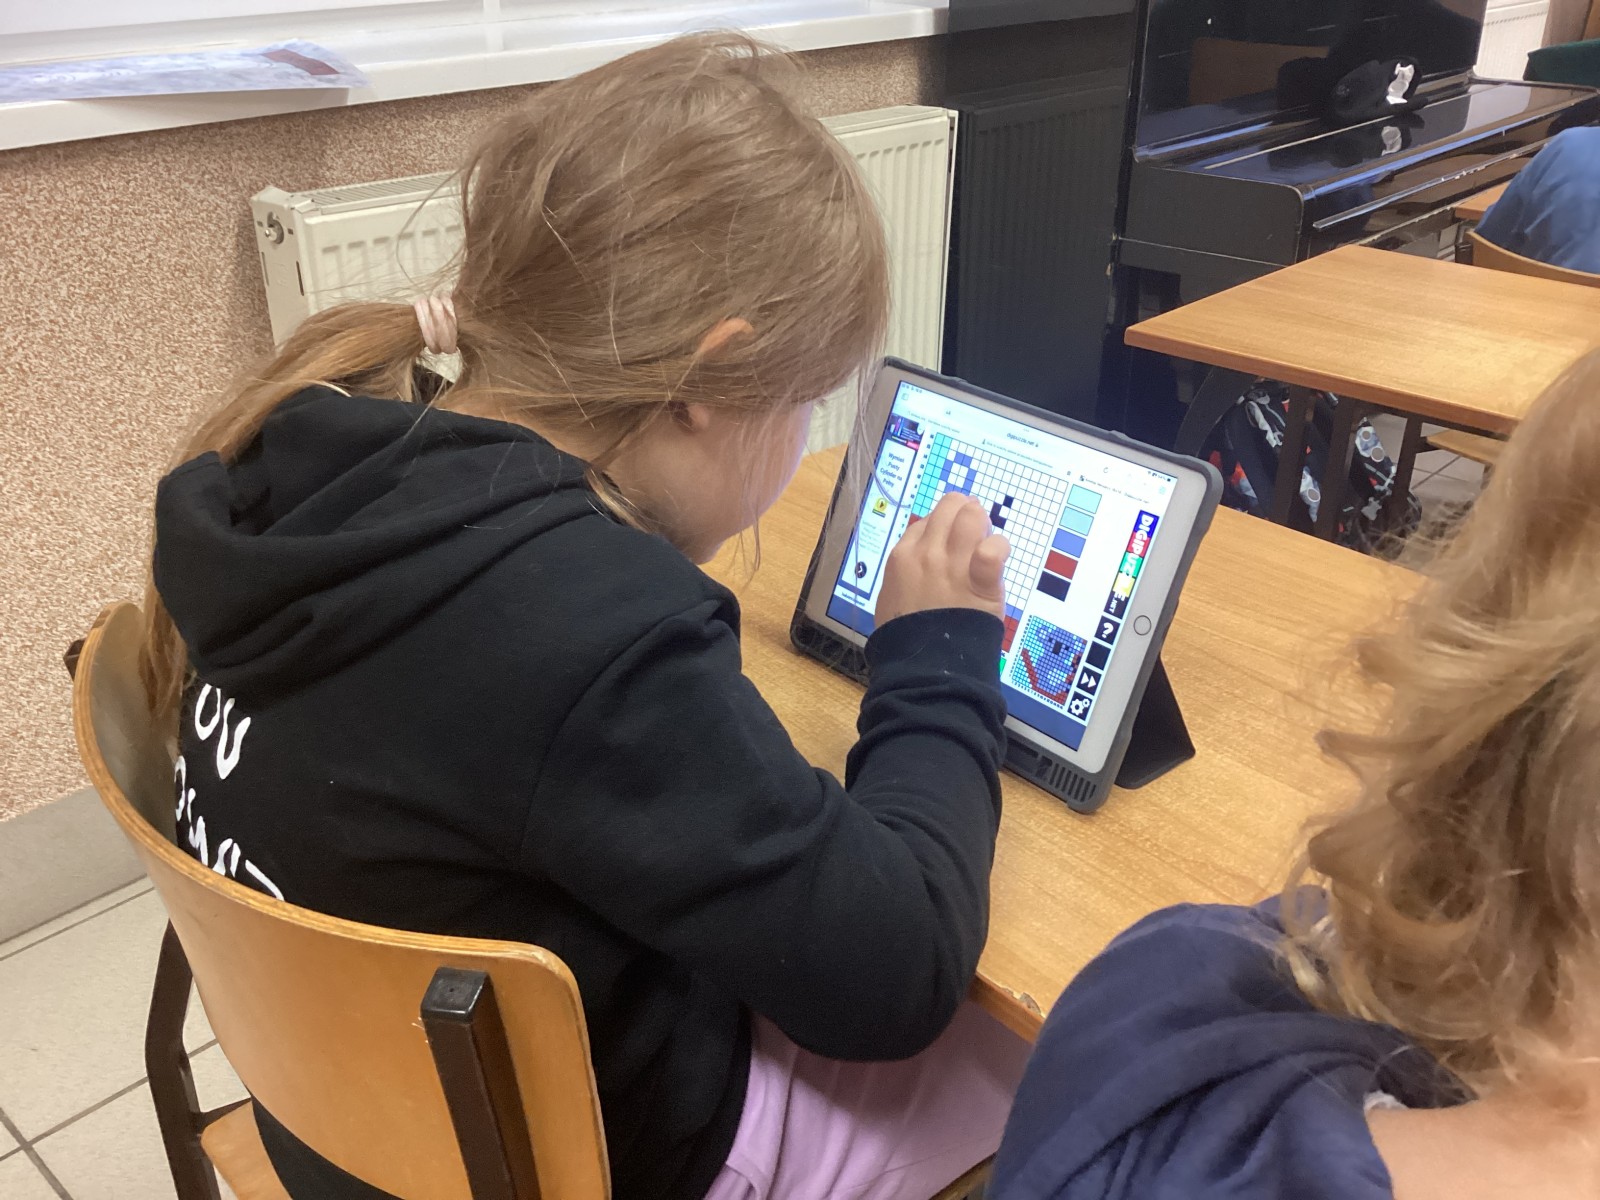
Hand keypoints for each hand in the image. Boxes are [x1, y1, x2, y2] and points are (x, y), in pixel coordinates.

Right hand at [876, 492, 1010, 625]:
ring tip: (986, 543)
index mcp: (902, 556)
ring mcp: (953, 565)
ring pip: (973, 515)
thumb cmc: (906, 636)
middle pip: (951, 506)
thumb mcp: (891, 595)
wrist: (922, 665)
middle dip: (966, 513)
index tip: (952, 543)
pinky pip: (993, 547)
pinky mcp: (980, 580)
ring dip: (984, 525)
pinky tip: (998, 560)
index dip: (944, 526)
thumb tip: (922, 555)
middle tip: (974, 534)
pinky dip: (999, 548)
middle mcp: (927, 553)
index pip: (929, 520)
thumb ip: (907, 570)